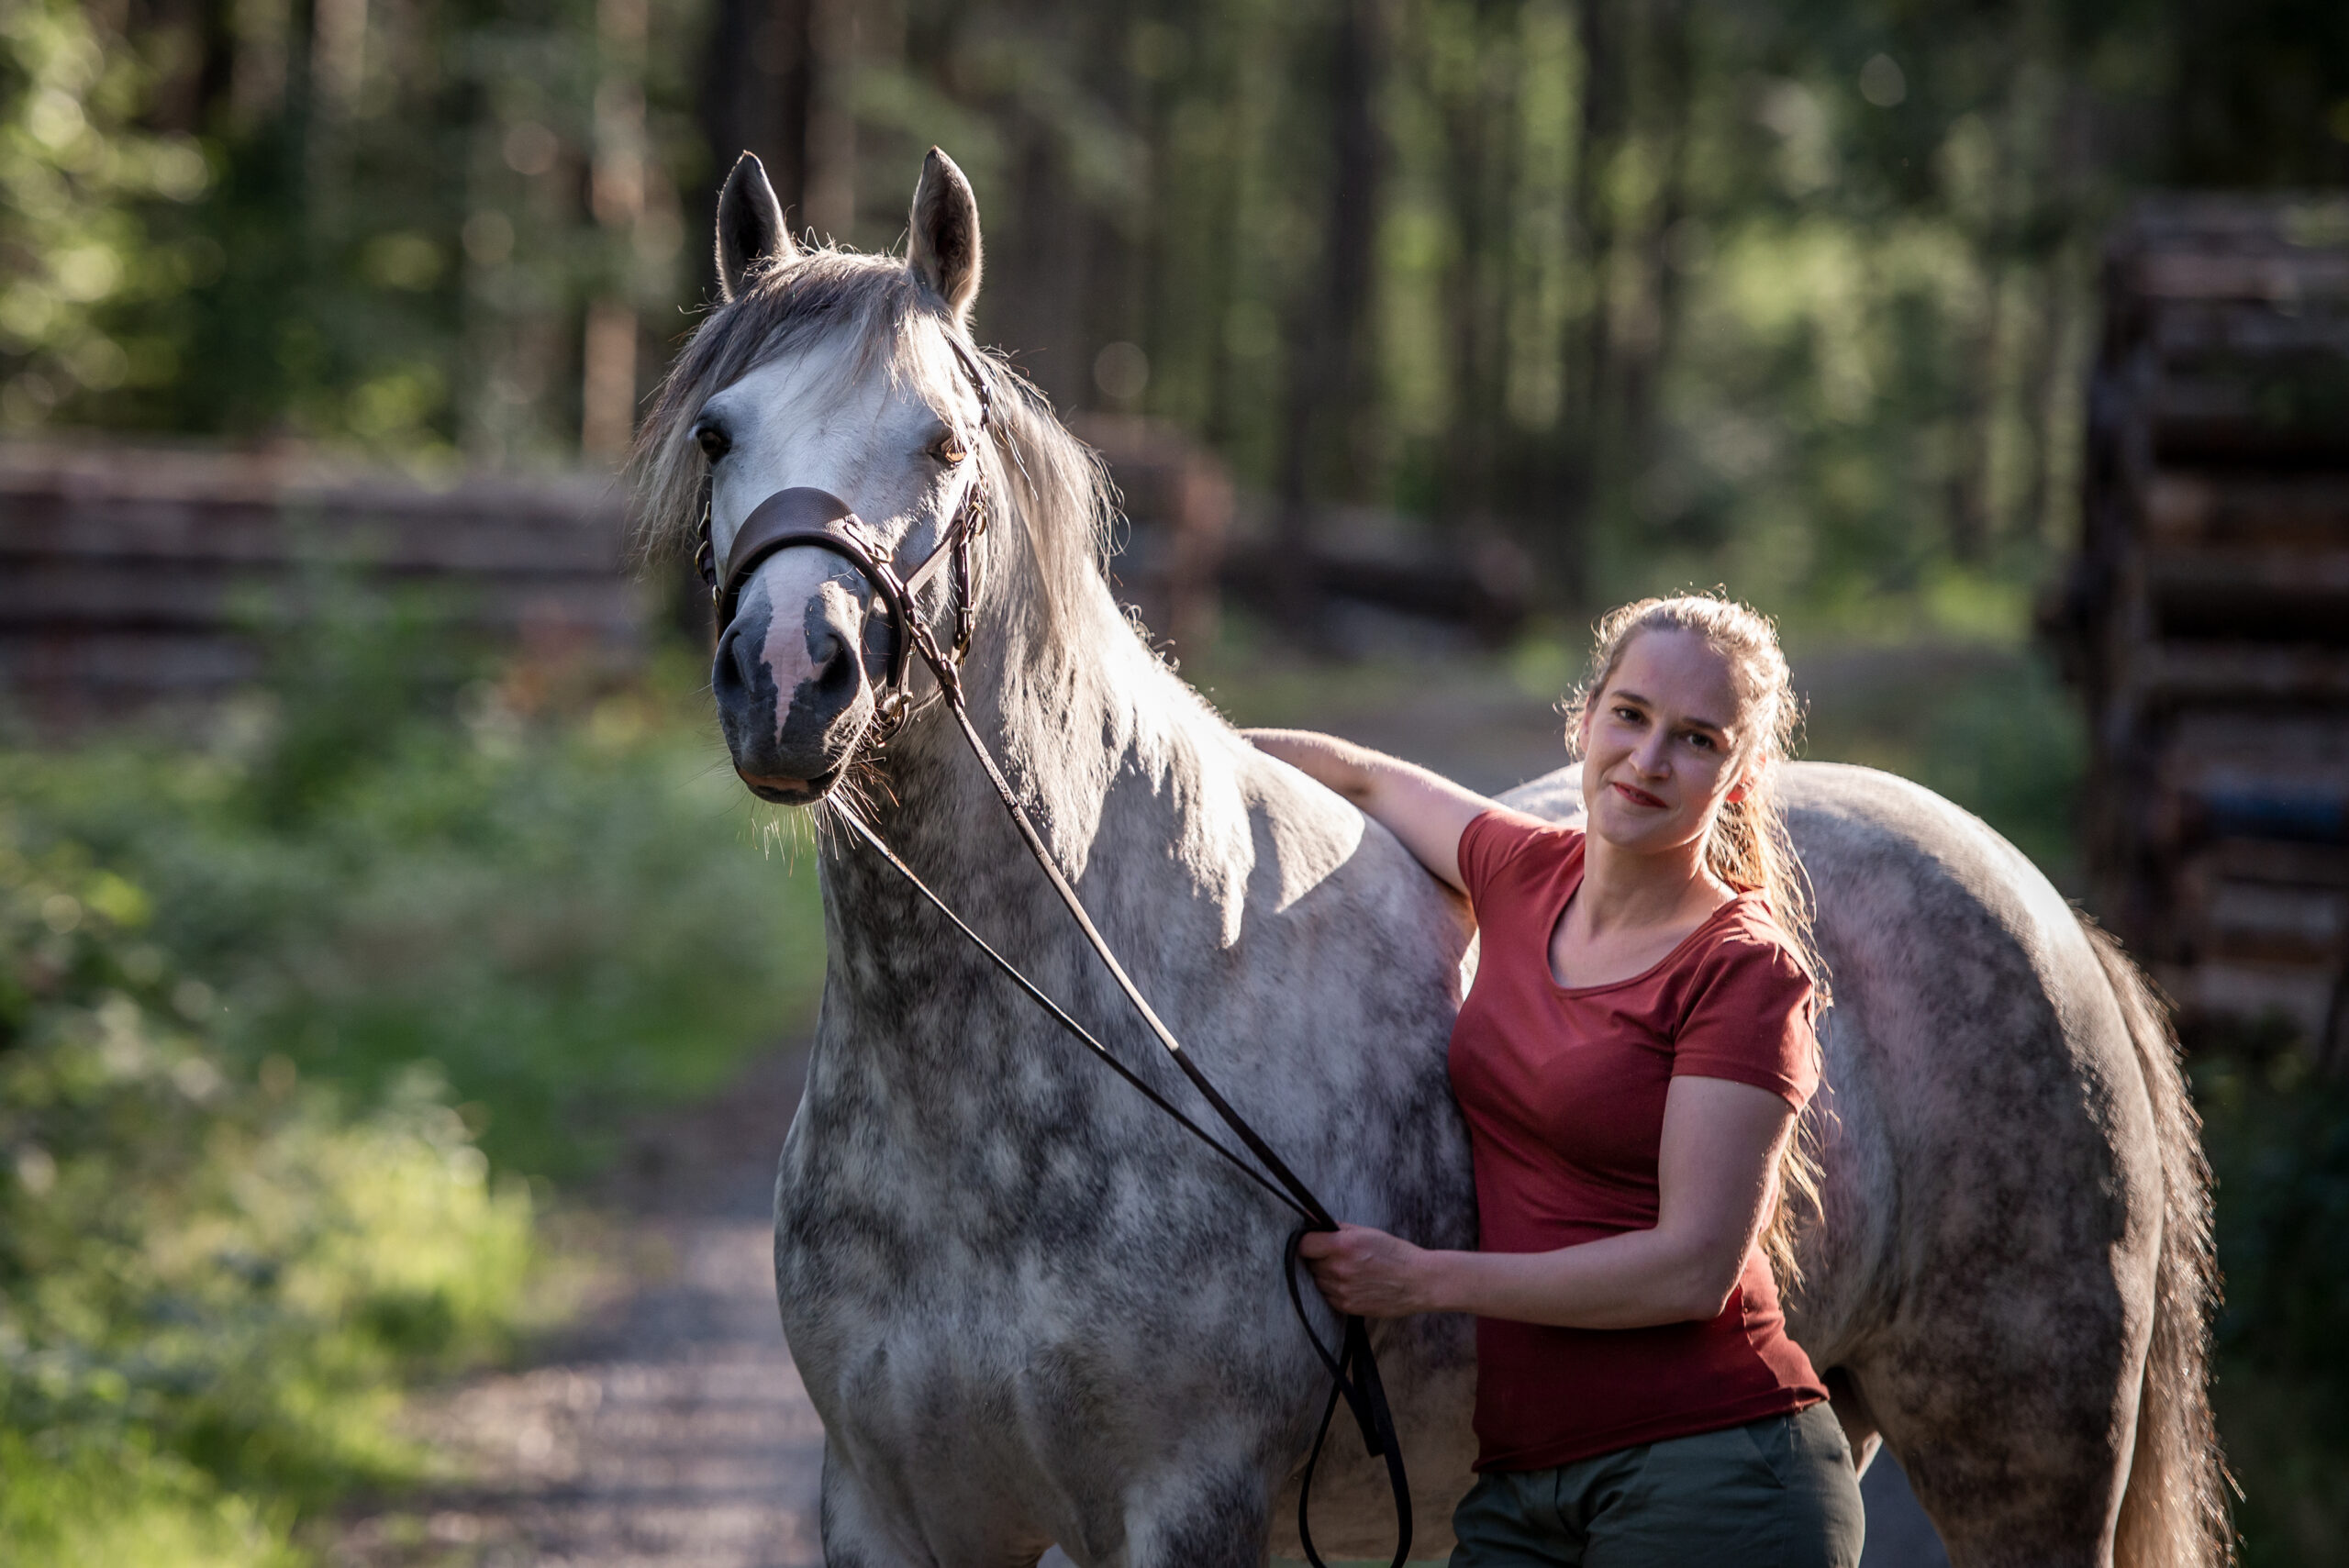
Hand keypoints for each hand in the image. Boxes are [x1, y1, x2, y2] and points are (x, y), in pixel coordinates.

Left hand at [1296, 1223, 1436, 1318]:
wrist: (1418, 1282)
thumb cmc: (1395, 1254)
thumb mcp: (1367, 1233)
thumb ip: (1337, 1227)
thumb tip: (1311, 1218)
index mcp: (1343, 1246)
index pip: (1303, 1244)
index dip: (1308, 1242)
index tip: (1314, 1242)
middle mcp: (1339, 1269)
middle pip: (1310, 1263)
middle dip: (1319, 1258)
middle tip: (1338, 1256)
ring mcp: (1342, 1290)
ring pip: (1317, 1280)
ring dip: (1326, 1275)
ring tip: (1348, 1270)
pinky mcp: (1347, 1306)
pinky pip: (1327, 1296)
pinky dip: (1334, 1289)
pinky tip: (1352, 1283)